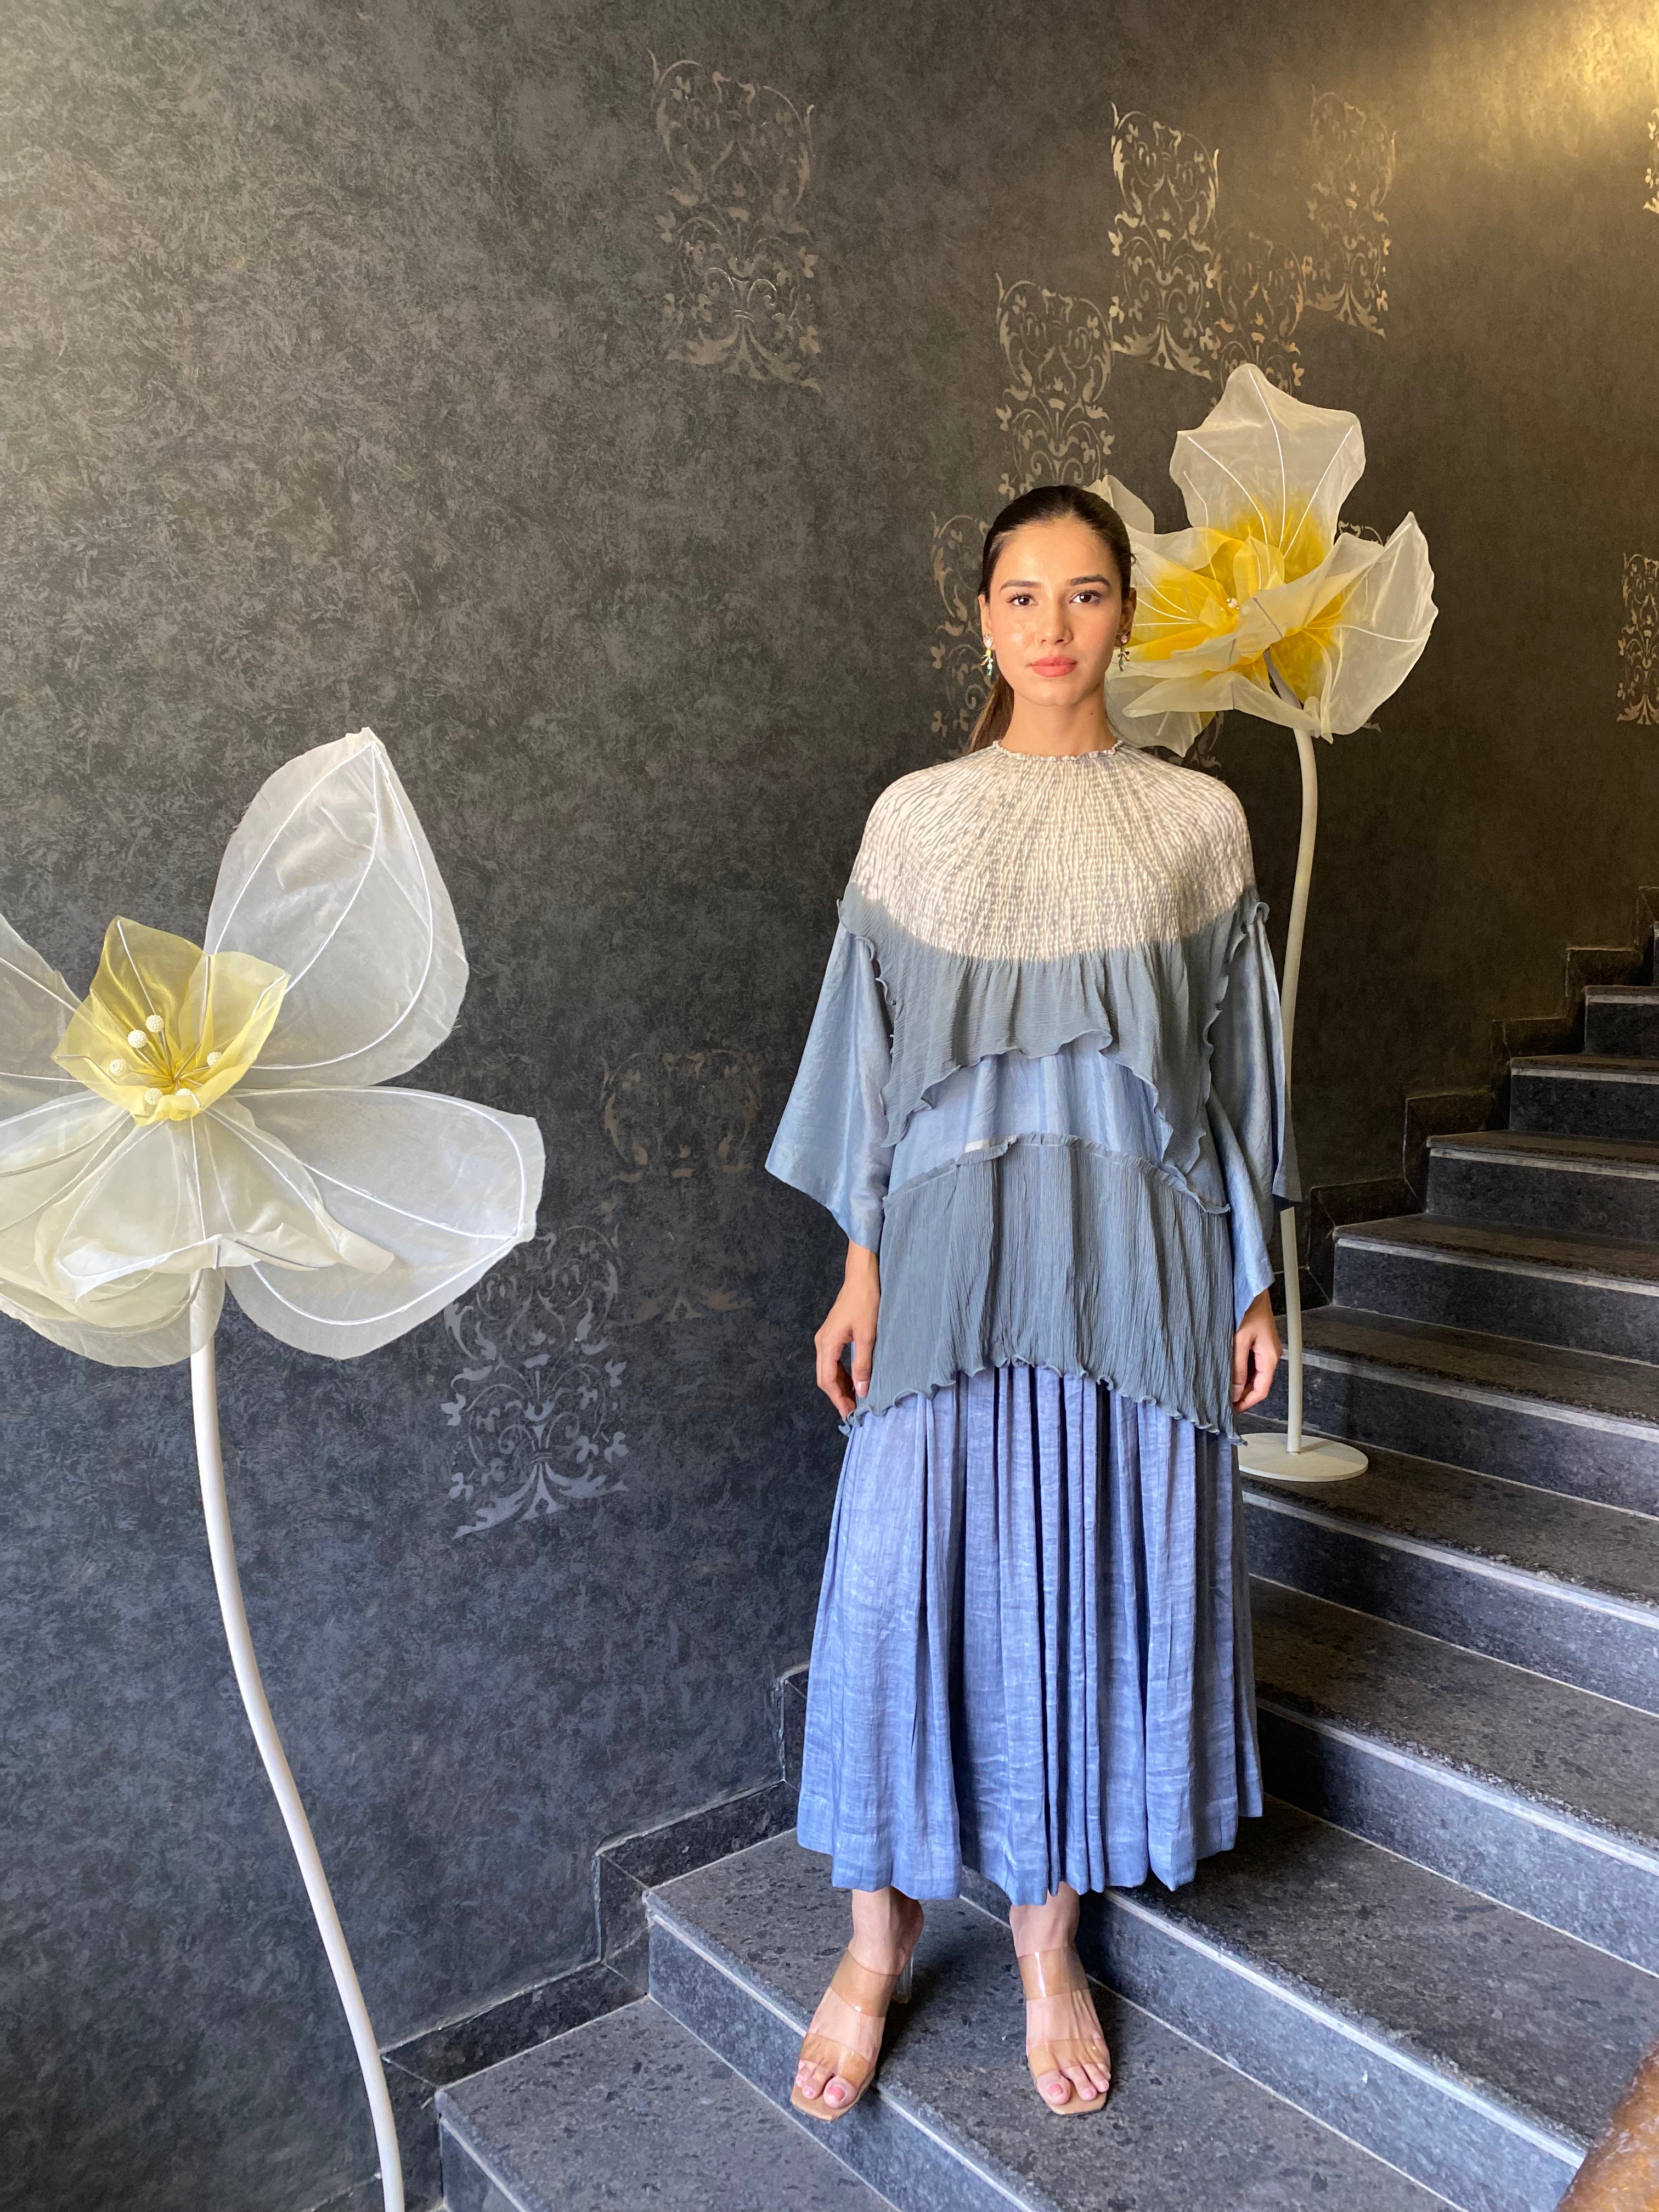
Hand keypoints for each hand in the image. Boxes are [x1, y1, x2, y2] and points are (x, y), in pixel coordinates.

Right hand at [815, 1242, 879, 1416]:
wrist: (862, 1277)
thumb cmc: (866, 1302)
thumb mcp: (868, 1335)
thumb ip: (862, 1364)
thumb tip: (861, 1390)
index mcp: (827, 1344)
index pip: (827, 1381)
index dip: (838, 1400)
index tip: (850, 1415)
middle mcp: (821, 1342)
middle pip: (824, 1378)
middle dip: (838, 1396)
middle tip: (854, 1412)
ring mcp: (825, 1338)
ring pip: (827, 1370)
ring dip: (840, 1386)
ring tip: (855, 1400)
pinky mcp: (832, 1334)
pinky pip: (832, 1361)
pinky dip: (841, 1374)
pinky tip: (853, 1381)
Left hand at [1231, 1288, 1280, 1412]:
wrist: (1249, 1288)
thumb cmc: (1246, 1308)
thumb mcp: (1238, 1341)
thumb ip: (1237, 1368)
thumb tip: (1236, 1392)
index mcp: (1270, 1356)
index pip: (1262, 1389)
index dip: (1247, 1402)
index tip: (1232, 1410)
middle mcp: (1271, 1355)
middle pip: (1259, 1384)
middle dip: (1243, 1395)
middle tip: (1224, 1403)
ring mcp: (1265, 1349)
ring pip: (1254, 1375)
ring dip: (1241, 1384)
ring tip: (1224, 1390)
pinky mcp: (1258, 1344)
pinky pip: (1251, 1364)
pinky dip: (1240, 1372)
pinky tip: (1228, 1374)